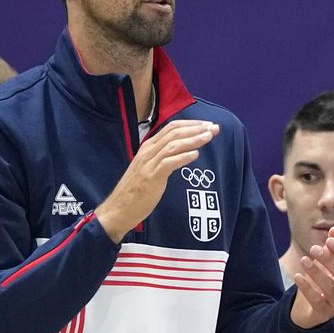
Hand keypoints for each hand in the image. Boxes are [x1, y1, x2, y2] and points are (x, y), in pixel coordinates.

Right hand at [95, 120, 219, 242]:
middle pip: (174, 133)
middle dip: (196, 128)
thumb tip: (183, 151)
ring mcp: (148, 164)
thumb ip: (164, 158)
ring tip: (209, 136)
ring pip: (173, 145)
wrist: (119, 209)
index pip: (171, 128)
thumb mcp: (150, 169)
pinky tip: (196, 154)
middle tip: (214, 127)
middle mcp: (148, 151)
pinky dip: (183, 157)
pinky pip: (168, 163)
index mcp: (148, 147)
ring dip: (193, 139)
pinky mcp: (151, 177)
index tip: (208, 124)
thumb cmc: (136, 191)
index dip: (191, 124)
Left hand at [289, 227, 333, 328]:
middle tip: (313, 249)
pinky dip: (307, 288)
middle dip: (329, 260)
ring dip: (316, 272)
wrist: (312, 308)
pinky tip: (297, 276)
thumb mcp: (328, 263)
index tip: (328, 240)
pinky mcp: (324, 313)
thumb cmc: (323, 281)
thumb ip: (333, 247)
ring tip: (303, 260)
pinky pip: (317, 301)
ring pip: (330, 287)